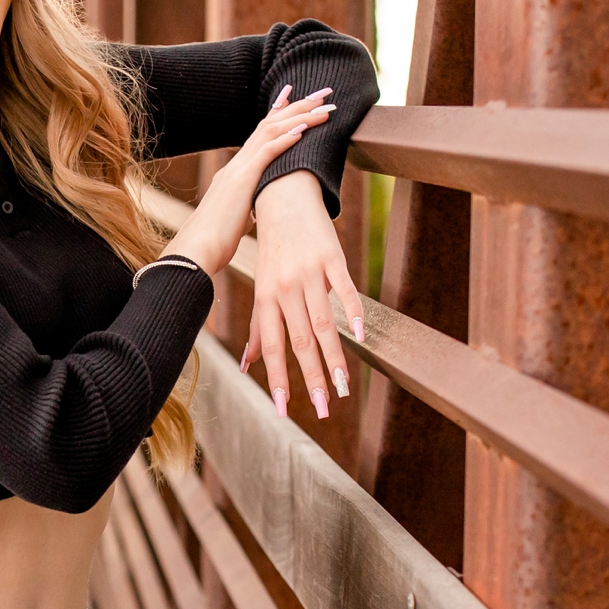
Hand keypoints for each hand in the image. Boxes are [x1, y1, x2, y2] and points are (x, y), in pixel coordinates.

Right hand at [164, 84, 334, 282]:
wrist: (197, 249)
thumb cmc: (214, 240)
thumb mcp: (235, 219)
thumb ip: (245, 209)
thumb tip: (254, 211)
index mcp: (236, 172)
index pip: (261, 134)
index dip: (279, 113)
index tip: (294, 96)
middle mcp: (237, 164)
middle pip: (270, 124)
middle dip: (298, 105)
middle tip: (322, 91)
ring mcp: (239, 170)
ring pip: (271, 132)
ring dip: (300, 116)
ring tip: (324, 104)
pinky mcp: (242, 181)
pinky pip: (267, 153)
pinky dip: (286, 139)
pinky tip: (304, 129)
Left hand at [243, 169, 361, 419]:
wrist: (283, 198)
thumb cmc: (273, 250)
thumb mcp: (262, 287)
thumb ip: (259, 329)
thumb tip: (248, 366)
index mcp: (267, 299)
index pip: (273, 347)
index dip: (278, 379)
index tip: (286, 410)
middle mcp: (286, 289)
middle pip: (300, 341)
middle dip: (312, 379)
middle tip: (324, 410)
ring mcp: (309, 273)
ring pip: (323, 322)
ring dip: (334, 358)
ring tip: (343, 388)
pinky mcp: (331, 257)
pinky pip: (344, 288)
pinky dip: (353, 311)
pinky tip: (361, 336)